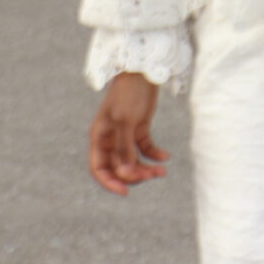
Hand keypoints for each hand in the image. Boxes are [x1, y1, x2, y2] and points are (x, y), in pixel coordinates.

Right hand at [88, 73, 166, 196]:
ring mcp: (125, 135)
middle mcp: (110, 139)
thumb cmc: (128, 93)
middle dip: (134, 175)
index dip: (109, 182)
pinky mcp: (139, 130)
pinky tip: (165, 157)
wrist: (143, 72)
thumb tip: (125, 174)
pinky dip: (155, 156)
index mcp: (99, 137)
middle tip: (152, 175)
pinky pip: (146, 150)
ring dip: (146, 169)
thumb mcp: (125, 121)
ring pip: (133, 162)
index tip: (125, 191)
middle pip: (118, 168)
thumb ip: (124, 149)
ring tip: (162, 170)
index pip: (98, 168)